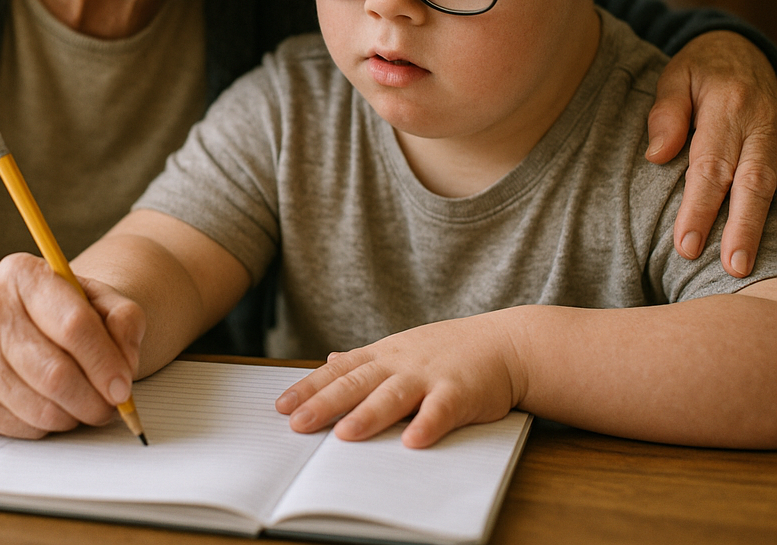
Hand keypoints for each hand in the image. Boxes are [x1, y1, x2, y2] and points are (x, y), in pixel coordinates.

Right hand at [0, 253, 144, 437]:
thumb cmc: (40, 311)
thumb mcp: (86, 295)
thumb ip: (120, 316)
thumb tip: (126, 366)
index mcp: (23, 276)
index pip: (74, 325)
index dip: (105, 362)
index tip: (123, 387)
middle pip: (56, 374)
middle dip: (94, 400)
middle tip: (111, 408)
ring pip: (40, 409)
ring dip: (74, 417)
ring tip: (85, 406)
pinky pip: (21, 428)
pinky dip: (48, 426)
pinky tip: (52, 407)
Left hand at [274, 315, 522, 448]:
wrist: (504, 343)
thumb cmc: (448, 351)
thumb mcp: (401, 348)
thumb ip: (365, 358)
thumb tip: (328, 359)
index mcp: (385, 355)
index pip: (339, 371)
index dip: (309, 387)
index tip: (280, 405)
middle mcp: (401, 363)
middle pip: (357, 383)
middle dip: (325, 403)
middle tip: (296, 424)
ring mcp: (430, 375)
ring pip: (394, 396)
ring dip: (369, 415)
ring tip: (345, 435)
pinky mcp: (461, 391)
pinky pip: (442, 409)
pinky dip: (428, 424)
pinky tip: (414, 442)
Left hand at [646, 31, 776, 276]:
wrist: (741, 47)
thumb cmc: (701, 66)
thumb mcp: (675, 76)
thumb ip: (666, 114)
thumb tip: (656, 156)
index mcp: (728, 107)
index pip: (710, 166)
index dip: (700, 208)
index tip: (686, 243)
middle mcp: (760, 125)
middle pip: (752, 183)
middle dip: (741, 228)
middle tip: (730, 266)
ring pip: (772, 185)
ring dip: (758, 227)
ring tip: (743, 264)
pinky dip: (771, 212)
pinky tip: (761, 242)